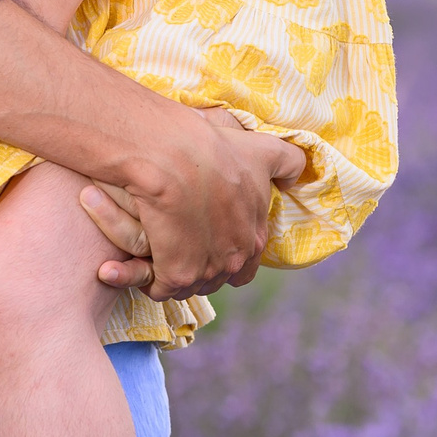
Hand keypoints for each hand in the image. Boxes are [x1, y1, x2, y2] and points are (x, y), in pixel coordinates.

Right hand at [82, 108, 303, 299]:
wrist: (174, 155)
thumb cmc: (215, 149)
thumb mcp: (262, 150)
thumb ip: (287, 163)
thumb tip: (299, 174)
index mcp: (256, 237)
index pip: (245, 265)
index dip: (224, 254)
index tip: (205, 239)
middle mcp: (237, 259)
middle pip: (215, 278)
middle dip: (197, 266)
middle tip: (175, 243)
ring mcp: (208, 270)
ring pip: (186, 284)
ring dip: (171, 272)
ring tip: (153, 250)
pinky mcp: (177, 275)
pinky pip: (158, 288)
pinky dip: (146, 277)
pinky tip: (137, 257)